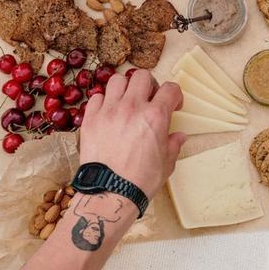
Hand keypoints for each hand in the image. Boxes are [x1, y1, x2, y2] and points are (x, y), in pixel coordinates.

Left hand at [78, 70, 184, 199]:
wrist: (110, 193)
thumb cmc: (141, 180)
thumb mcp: (167, 163)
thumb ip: (173, 144)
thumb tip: (178, 136)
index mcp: (155, 116)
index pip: (170, 89)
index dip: (175, 95)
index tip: (174, 105)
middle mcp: (132, 107)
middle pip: (142, 76)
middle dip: (150, 85)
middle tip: (150, 99)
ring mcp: (108, 111)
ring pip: (117, 80)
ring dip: (125, 88)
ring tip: (127, 102)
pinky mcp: (90, 120)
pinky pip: (96, 97)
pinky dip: (104, 101)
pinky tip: (109, 113)